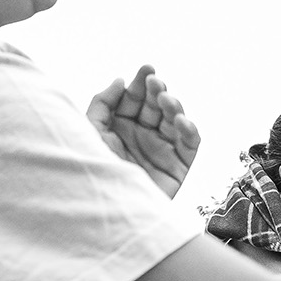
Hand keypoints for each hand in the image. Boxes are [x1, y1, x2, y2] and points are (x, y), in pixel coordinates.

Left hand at [86, 64, 200, 198]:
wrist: (106, 211)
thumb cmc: (93, 174)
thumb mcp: (89, 132)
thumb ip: (102, 103)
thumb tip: (120, 80)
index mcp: (120, 128)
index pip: (134, 100)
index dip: (141, 83)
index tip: (146, 70)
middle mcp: (141, 137)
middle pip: (155, 106)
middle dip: (157, 91)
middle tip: (154, 83)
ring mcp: (160, 151)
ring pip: (175, 120)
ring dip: (174, 107)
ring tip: (165, 100)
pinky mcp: (177, 168)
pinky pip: (190, 145)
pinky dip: (189, 131)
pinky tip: (181, 122)